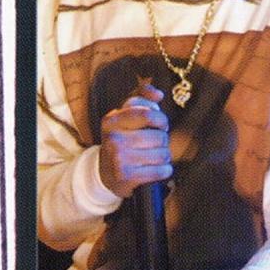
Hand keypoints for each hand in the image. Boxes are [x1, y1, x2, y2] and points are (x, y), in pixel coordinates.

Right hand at [98, 83, 172, 197]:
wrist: (105, 174)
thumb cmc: (122, 141)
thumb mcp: (126, 117)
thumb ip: (143, 99)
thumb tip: (159, 94)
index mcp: (112, 120)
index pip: (148, 114)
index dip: (161, 120)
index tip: (160, 125)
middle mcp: (114, 138)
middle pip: (160, 137)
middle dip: (162, 141)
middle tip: (152, 145)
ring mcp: (119, 158)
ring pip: (163, 154)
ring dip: (163, 157)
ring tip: (151, 157)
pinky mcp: (127, 176)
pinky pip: (161, 171)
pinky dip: (163, 171)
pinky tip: (153, 169)